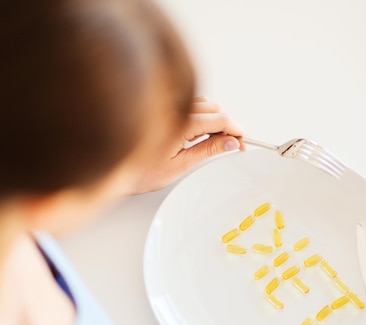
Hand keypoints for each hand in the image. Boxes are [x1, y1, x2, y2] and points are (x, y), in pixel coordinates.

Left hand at [130, 96, 244, 193]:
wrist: (115, 168)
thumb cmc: (141, 171)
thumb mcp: (180, 165)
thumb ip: (207, 151)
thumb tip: (230, 143)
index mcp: (179, 123)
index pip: (219, 119)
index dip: (235, 131)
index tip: (242, 142)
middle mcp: (173, 109)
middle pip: (214, 108)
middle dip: (226, 125)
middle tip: (232, 145)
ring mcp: (167, 106)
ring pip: (203, 104)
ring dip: (215, 119)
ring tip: (217, 140)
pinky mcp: (163, 108)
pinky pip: (190, 103)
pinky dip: (201, 115)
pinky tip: (201, 131)